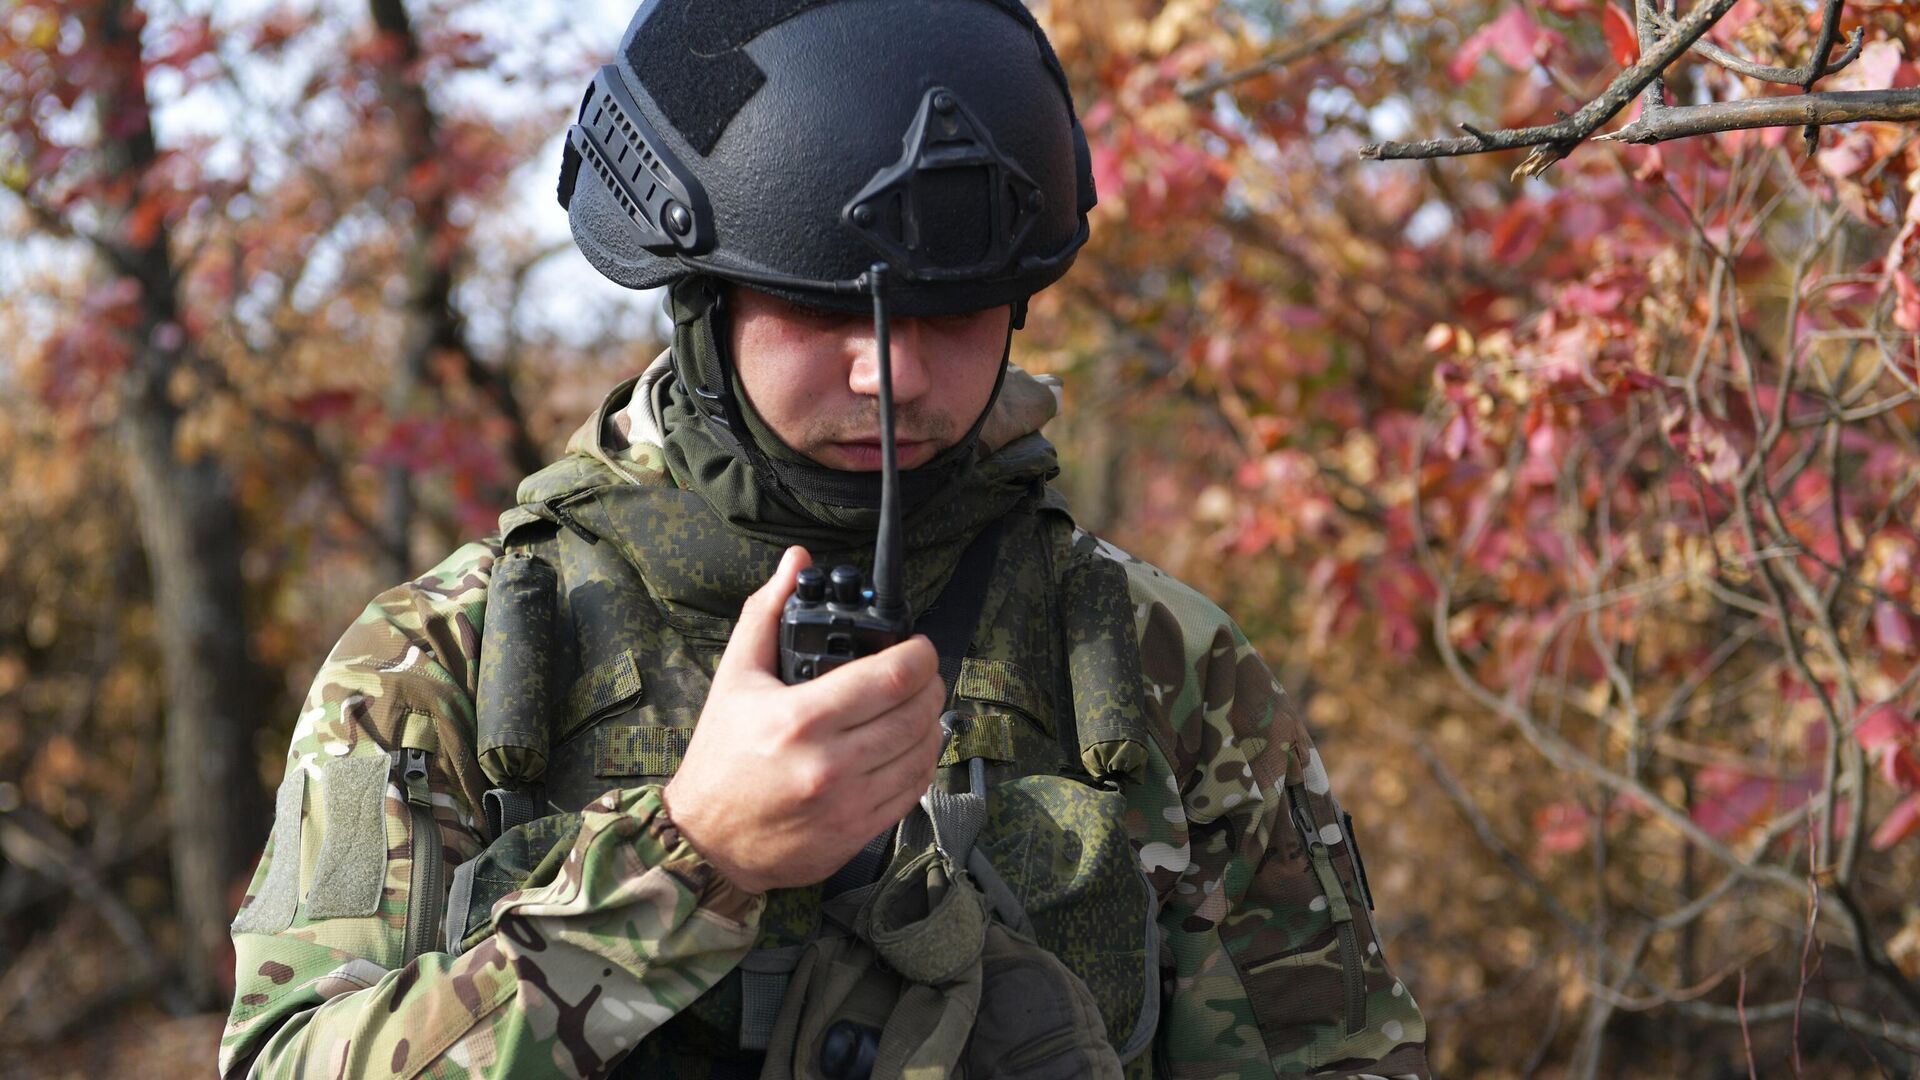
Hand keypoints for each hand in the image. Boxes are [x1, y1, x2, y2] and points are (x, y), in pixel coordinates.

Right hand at [663, 547, 945, 894]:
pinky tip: (906, 747)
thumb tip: (796, 562)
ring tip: (915, 707)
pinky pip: (914, 791)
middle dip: (929, 684)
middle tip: (921, 674)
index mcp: (802, 718)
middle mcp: (830, 764)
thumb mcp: (736, 677)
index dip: (920, 654)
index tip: (918, 646)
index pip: (892, 677)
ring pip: (923, 752)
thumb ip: (768, 612)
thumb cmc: (721, 758)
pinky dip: (921, 763)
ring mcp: (849, 803)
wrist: (707, 841)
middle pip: (917, 712)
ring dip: (930, 723)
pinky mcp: (859, 832)